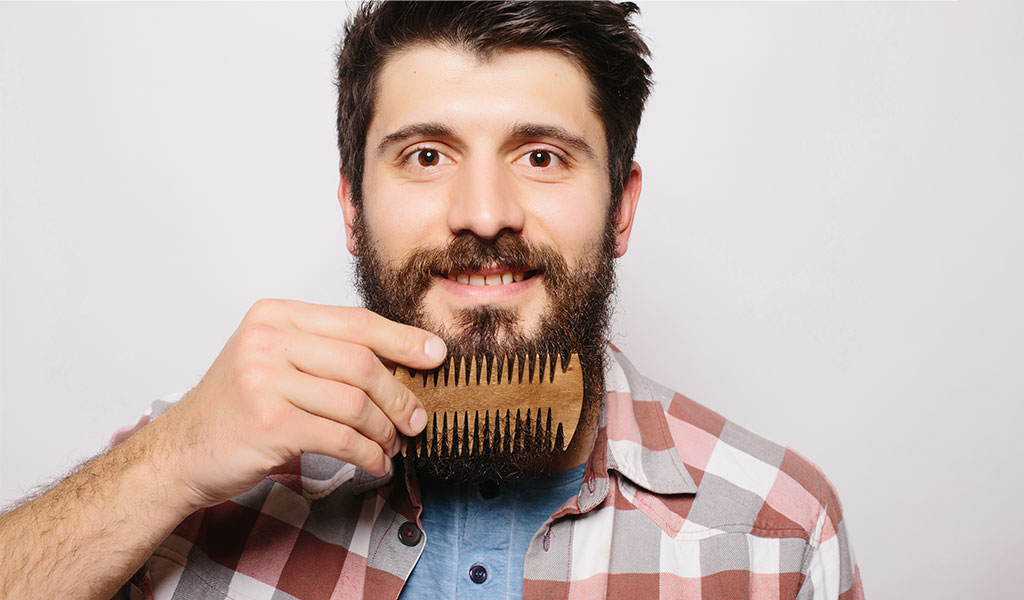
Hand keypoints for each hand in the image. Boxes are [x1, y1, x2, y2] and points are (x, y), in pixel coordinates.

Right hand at [145, 299, 445, 509]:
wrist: (180, 452)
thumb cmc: (237, 409)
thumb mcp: (275, 362)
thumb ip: (327, 353)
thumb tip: (402, 363)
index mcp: (275, 316)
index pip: (356, 321)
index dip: (403, 339)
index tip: (435, 355)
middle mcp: (268, 340)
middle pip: (362, 362)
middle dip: (399, 395)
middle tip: (416, 418)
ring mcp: (265, 380)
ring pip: (355, 402)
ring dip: (384, 430)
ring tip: (392, 445)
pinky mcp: (270, 423)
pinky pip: (341, 437)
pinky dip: (368, 454)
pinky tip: (375, 462)